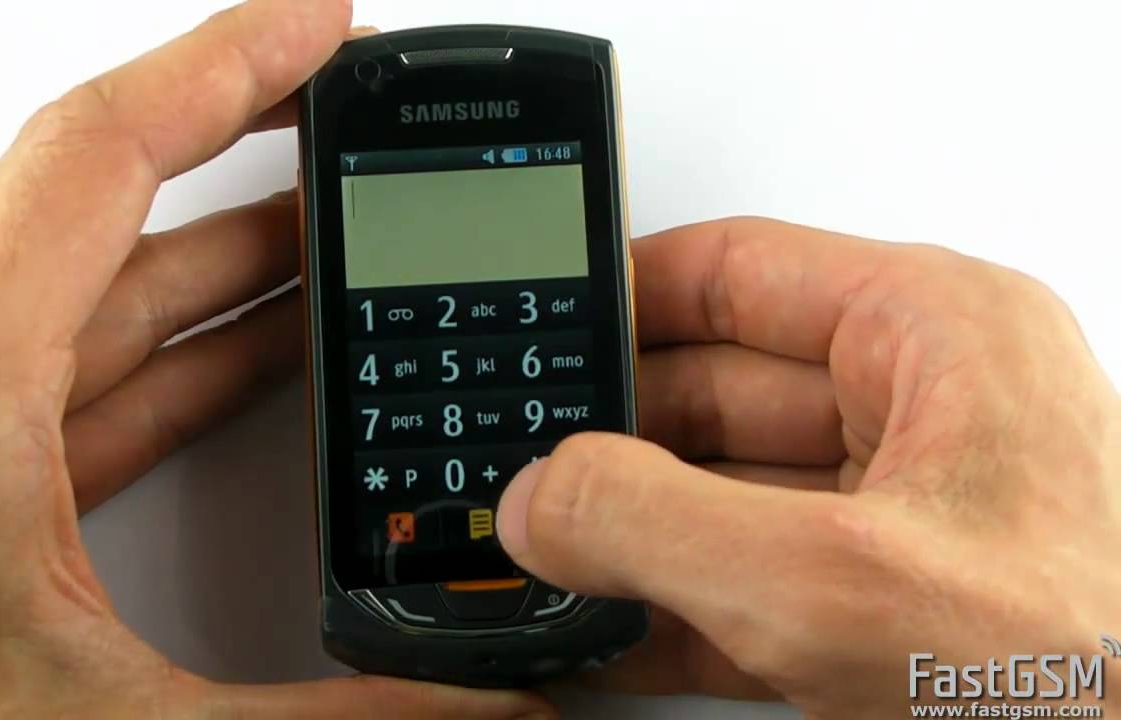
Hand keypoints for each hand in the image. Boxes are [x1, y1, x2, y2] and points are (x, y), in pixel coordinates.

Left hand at [0, 2, 552, 717]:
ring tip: (345, 232)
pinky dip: (194, 335)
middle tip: (355, 110)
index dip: (221, 67)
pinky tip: (274, 345)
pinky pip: (94, 353)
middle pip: (108, 192)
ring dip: (232, 247)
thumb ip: (324, 718)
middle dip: (248, 135)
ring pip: (105, 274)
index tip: (317, 25)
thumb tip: (479, 712)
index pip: (96, 157)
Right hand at [497, 218, 1120, 716]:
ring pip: (719, 497)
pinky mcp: (884, 605)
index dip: (627, 293)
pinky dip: (669, 608)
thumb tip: (548, 496)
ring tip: (542, 558)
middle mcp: (920, 411)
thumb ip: (659, 523)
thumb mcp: (835, 584)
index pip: (740, 269)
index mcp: (936, 338)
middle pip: (712, 391)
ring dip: (629, 535)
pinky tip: (599, 629)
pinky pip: (747, 584)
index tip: (541, 325)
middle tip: (523, 475)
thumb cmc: (1097, 681)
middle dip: (610, 442)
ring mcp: (900, 515)